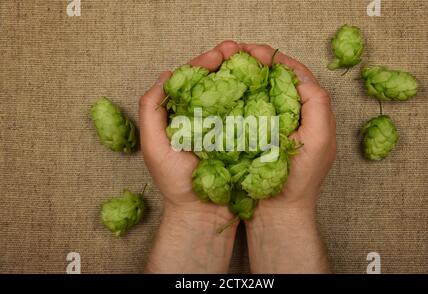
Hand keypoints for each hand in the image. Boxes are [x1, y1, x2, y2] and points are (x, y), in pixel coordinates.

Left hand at [140, 41, 242, 272]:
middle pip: (213, 82)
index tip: (218, 54)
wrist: (202, 214)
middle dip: (226, 63)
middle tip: (240, 50)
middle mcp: (201, 117)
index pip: (191, 81)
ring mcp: (221, 127)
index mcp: (180, 114)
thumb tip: (167, 75)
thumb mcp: (154, 146)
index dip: (204, 64)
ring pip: (231, 95)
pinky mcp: (239, 139)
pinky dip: (253, 99)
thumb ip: (152, 110)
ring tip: (253, 61)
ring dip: (241, 76)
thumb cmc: (176, 183)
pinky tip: (261, 87)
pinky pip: (246, 114)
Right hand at [238, 43, 334, 272]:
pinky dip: (241, 96)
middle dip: (260, 63)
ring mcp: (277, 125)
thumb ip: (317, 105)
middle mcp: (296, 115)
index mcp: (313, 112)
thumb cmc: (300, 180)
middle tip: (238, 53)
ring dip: (249, 77)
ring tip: (231, 65)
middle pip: (279, 79)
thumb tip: (301, 77)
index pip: (296, 75)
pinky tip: (228, 91)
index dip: (277, 60)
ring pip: (264, 91)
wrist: (279, 212)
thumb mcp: (318, 140)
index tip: (254, 51)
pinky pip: (252, 109)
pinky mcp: (260, 136)